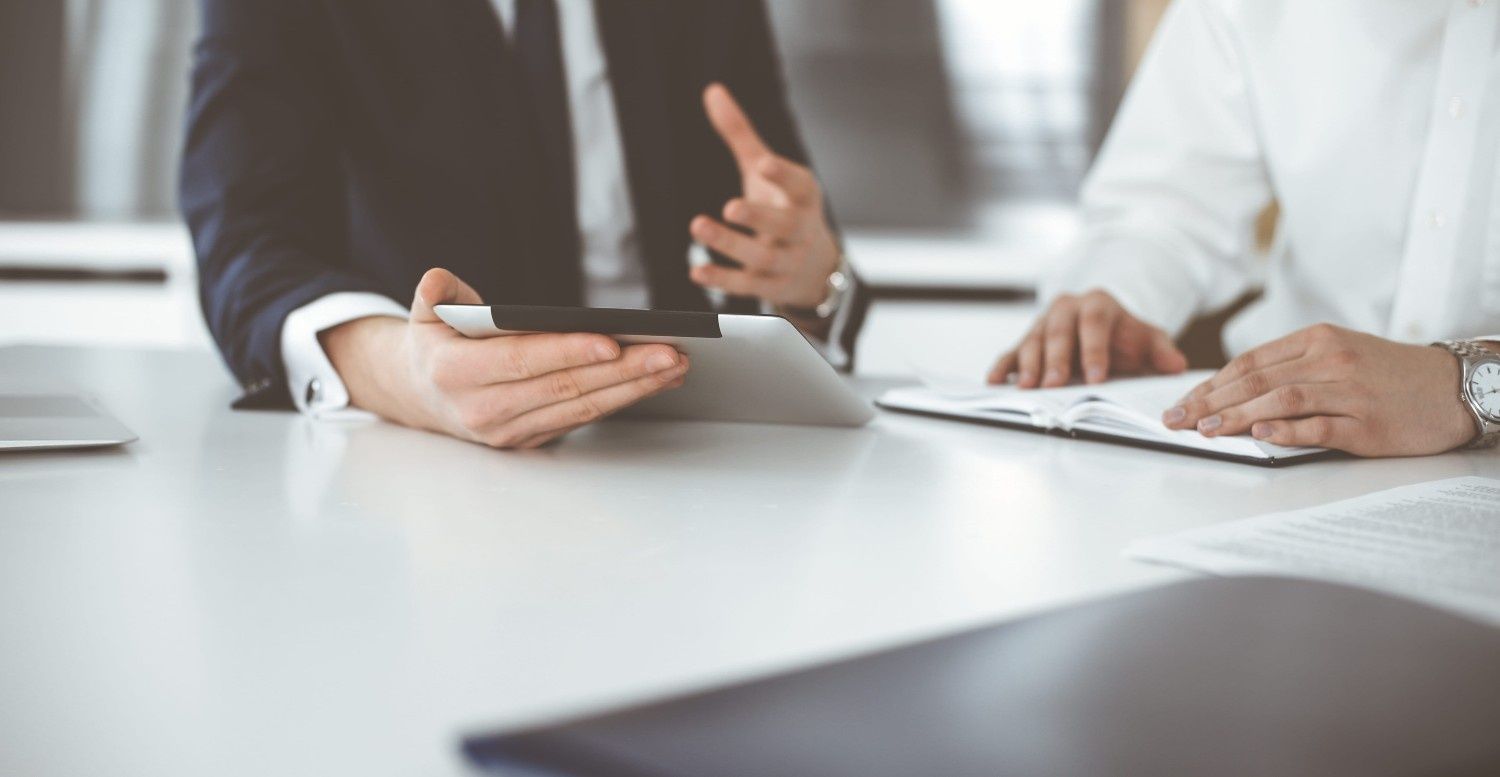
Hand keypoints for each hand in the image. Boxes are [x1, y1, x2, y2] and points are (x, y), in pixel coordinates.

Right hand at [322, 269, 689, 448]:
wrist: (422, 396)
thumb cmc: (434, 344)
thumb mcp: (424, 314)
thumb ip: (435, 295)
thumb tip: (439, 283)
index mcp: (456, 374)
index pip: (523, 361)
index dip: (568, 351)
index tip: (613, 340)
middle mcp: (485, 411)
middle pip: (566, 388)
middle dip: (624, 371)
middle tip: (672, 353)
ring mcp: (511, 431)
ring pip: (582, 408)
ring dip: (634, 388)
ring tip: (676, 366)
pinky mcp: (532, 440)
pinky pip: (584, 418)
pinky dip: (622, 398)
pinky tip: (654, 380)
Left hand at [689, 83, 839, 310]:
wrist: (815, 267)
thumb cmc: (783, 206)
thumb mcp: (765, 171)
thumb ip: (741, 134)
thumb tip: (712, 90)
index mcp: (803, 196)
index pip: (799, 184)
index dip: (783, 174)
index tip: (763, 163)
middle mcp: (799, 229)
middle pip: (785, 225)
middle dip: (758, 216)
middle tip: (730, 206)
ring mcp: (786, 261)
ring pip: (762, 256)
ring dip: (730, 244)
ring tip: (699, 225)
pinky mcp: (769, 286)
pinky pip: (746, 286)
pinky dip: (722, 279)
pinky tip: (697, 270)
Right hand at [988, 290, 1186, 386]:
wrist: (1102, 327)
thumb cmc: (1124, 337)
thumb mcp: (1148, 339)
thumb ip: (1162, 351)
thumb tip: (1176, 366)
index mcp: (1098, 303)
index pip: (1094, 323)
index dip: (1094, 349)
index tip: (1098, 377)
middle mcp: (1066, 308)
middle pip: (1058, 331)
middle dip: (1056, 360)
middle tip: (1056, 385)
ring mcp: (1042, 323)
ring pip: (1032, 340)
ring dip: (1028, 365)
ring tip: (1028, 388)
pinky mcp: (1025, 339)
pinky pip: (1010, 351)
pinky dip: (1002, 366)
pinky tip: (995, 381)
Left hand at [1161, 324, 1474, 455]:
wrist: (1454, 387)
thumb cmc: (1391, 375)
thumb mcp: (1340, 355)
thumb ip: (1292, 367)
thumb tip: (1235, 391)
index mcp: (1318, 340)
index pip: (1250, 362)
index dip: (1211, 384)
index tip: (1182, 403)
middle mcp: (1331, 361)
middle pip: (1257, 379)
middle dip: (1210, 402)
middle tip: (1177, 420)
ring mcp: (1350, 392)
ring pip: (1282, 399)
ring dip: (1237, 416)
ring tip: (1206, 430)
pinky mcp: (1368, 424)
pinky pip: (1321, 425)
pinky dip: (1287, 431)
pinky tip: (1260, 436)